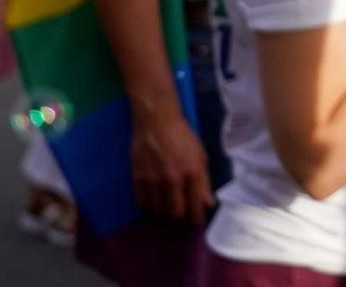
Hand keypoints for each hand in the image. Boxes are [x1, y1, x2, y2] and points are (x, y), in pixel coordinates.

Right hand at [130, 104, 214, 223]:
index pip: (195, 208)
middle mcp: (173, 180)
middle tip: (181, 218)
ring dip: (163, 215)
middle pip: (175, 215)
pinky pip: (142, 204)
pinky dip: (148, 207)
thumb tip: (208, 204)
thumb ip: (204, 182)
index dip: (196, 220)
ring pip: (157, 212)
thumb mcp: (200, 156)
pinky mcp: (137, 179)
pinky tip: (153, 203)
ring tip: (167, 211)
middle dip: (179, 220)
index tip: (195, 222)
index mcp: (193, 174)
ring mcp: (153, 181)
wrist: (157, 122)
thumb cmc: (183, 137)